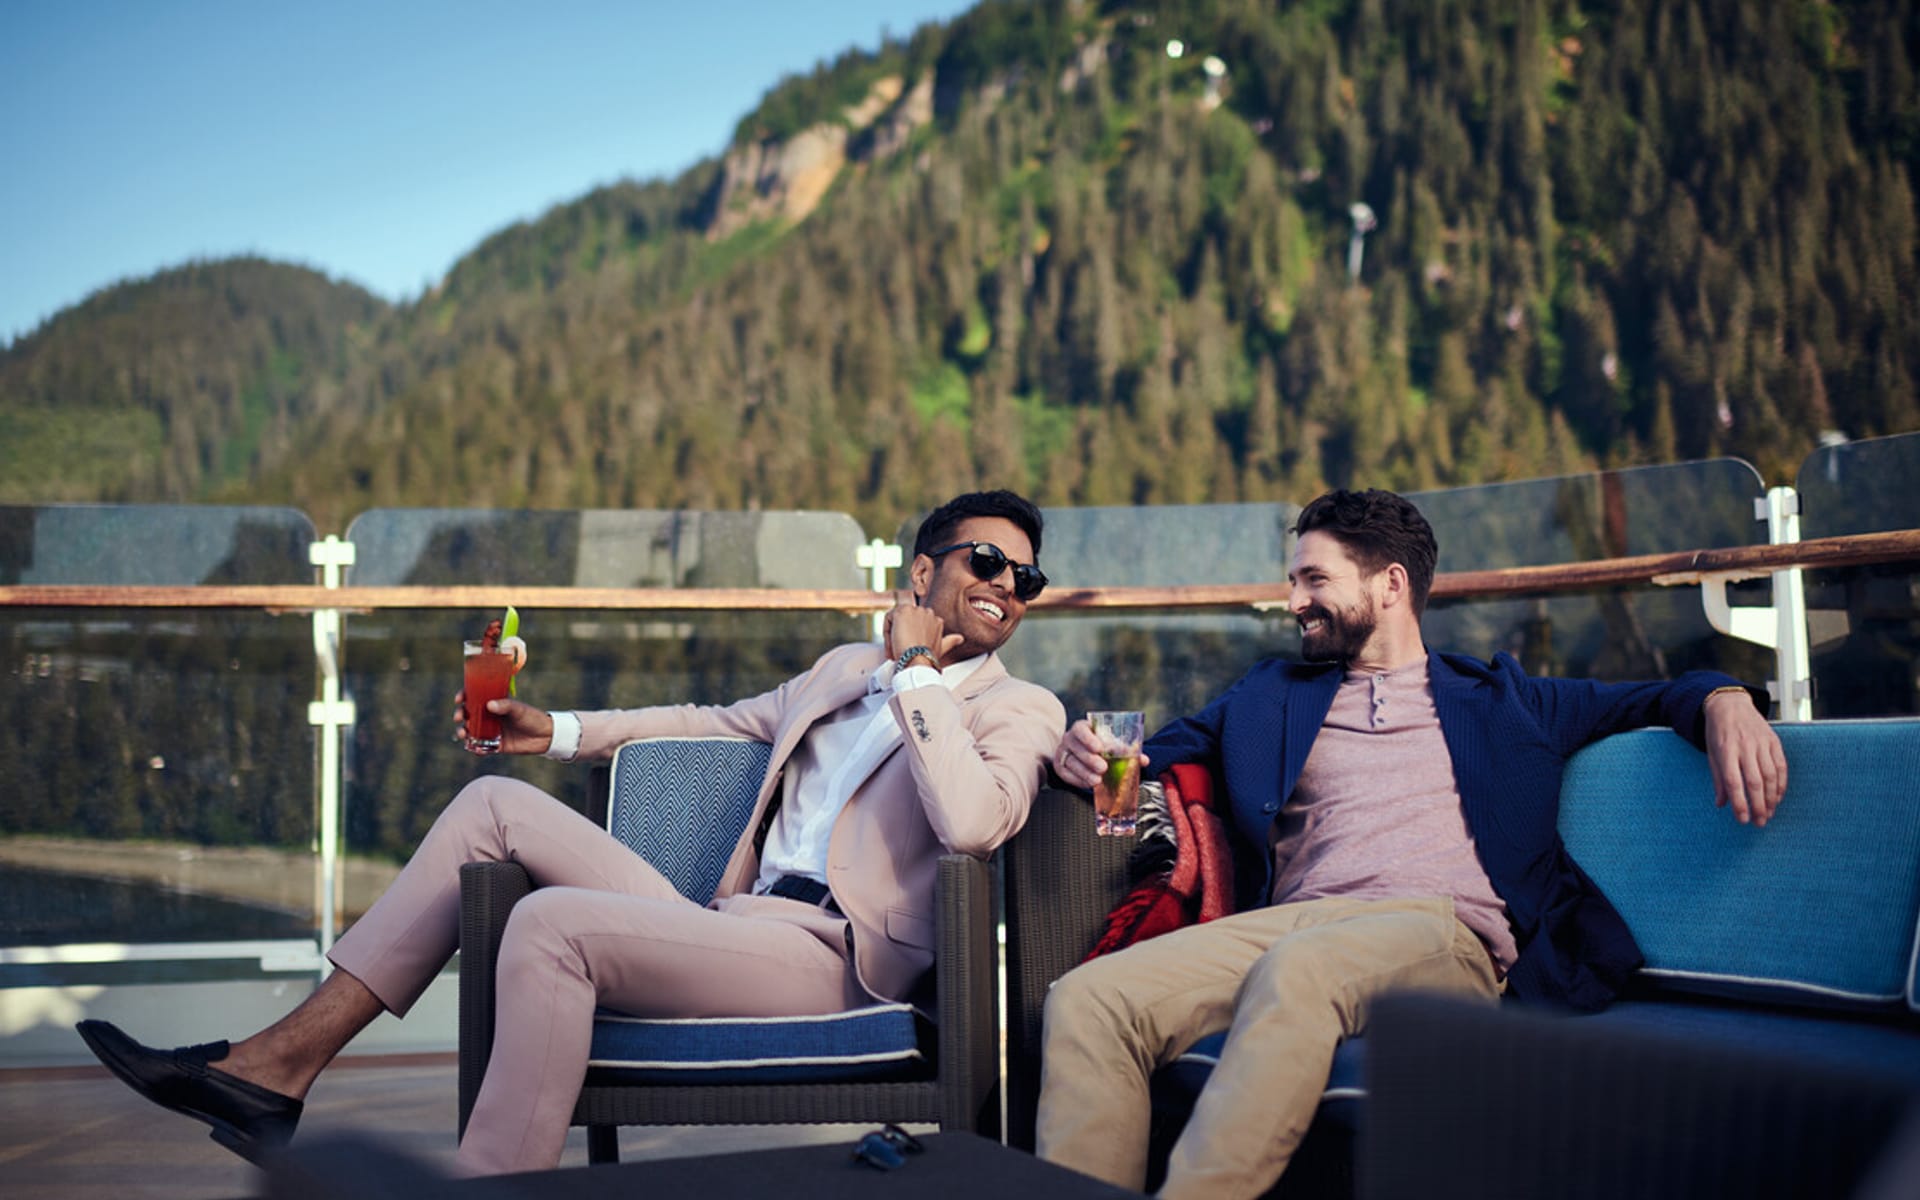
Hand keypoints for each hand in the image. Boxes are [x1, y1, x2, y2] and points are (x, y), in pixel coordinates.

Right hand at [453, 690, 554, 755]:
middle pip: (467, 714)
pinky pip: (480, 747)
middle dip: (459, 715)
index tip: (459, 698)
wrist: (545, 736)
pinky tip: (473, 748)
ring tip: (463, 734)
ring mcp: (490, 730)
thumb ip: (505, 706)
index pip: (474, 696)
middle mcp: (489, 716)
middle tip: (459, 717)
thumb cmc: (532, 717)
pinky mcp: (495, 745)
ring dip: (462, 732)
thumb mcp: (519, 709)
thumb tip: (489, 705)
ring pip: (470, 730)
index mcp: (494, 703)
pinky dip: (474, 749)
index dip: (463, 696)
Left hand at [885, 589, 960, 667]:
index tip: (908, 650)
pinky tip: (892, 645)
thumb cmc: (928, 658)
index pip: (916, 623)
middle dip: (901, 635)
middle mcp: (927, 612)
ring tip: (895, 651)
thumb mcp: (941, 648)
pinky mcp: (902, 611)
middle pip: (906, 621)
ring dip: (893, 635)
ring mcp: (915, 610)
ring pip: (896, 620)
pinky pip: (888, 619)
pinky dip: (887, 633)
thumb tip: (960, 638)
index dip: (910, 637)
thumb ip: (950, 641)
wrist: (918, 661)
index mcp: (936, 620)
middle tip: (899, 652)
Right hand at [1054, 718, 1150, 790]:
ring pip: (1070, 761)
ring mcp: (1062, 753)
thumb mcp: (1113, 746)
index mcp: (1082, 728)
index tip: (1100, 748)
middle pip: (1075, 746)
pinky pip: (1065, 774)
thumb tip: (1144, 760)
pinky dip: (1077, 780)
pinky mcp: (1060, 767)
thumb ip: (1126, 751)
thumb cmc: (1102, 748)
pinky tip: (1088, 784)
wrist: (1087, 755)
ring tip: (1097, 780)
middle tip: (1103, 768)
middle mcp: (1069, 738)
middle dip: (1089, 758)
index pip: (1080, 729)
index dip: (1088, 738)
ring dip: (1084, 772)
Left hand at [1703, 689, 1786, 825]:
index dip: (1739, 803)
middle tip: (1760, 822)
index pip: (1734, 782)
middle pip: (1755, 782)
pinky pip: (1781, 766)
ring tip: (1768, 813)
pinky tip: (1777, 797)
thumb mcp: (1712, 754)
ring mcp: (1761, 743)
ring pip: (1770, 775)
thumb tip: (1721, 804)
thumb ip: (1718, 779)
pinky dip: (1781, 784)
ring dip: (1771, 798)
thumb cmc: (1718, 732)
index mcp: (1726, 750)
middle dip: (1758, 805)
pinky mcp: (1773, 741)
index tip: (1742, 819)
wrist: (1730, 704)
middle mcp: (1745, 747)